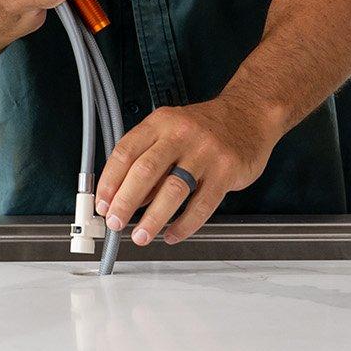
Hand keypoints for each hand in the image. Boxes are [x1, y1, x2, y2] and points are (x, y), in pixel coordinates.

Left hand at [94, 96, 282, 246]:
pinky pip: (202, 204)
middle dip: (125, 202)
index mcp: (161, 122)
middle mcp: (181, 134)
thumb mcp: (171, 131)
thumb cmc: (206, 127)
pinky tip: (172, 234)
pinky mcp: (226, 171)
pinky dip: (184, 224)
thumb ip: (150, 161)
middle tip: (115, 223)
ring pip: (173, 190)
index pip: (126, 151)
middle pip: (145, 171)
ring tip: (141, 235)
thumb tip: (125, 198)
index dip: (110, 181)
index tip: (102, 203)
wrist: (249, 115)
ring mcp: (205, 152)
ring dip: (153, 218)